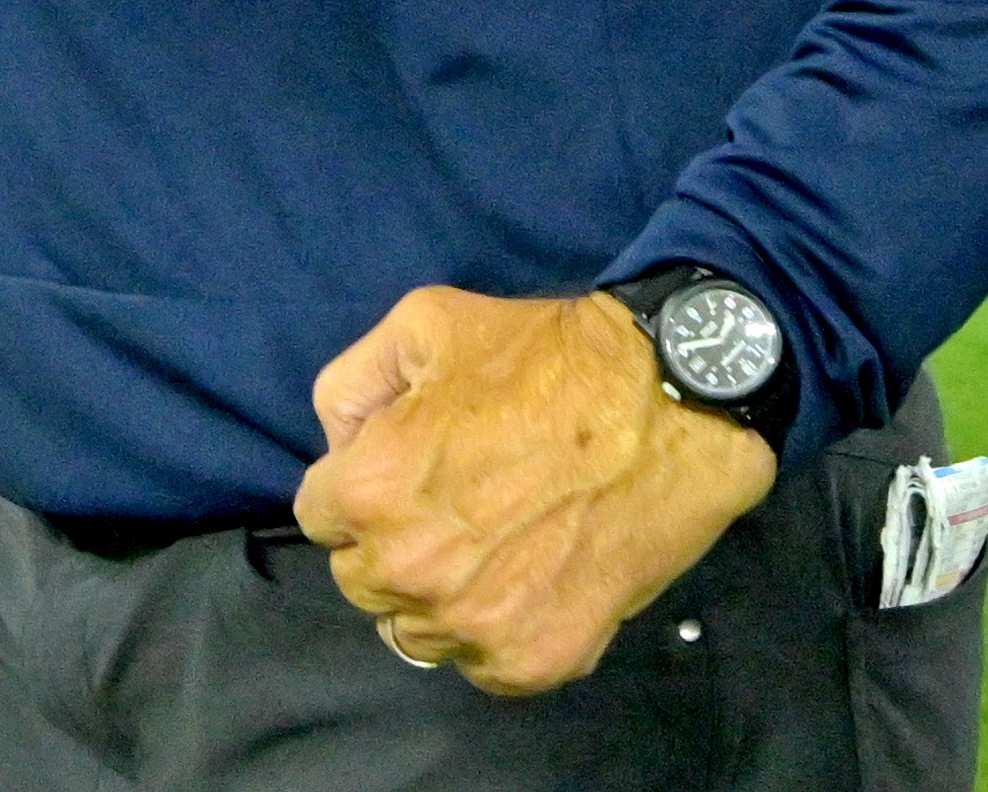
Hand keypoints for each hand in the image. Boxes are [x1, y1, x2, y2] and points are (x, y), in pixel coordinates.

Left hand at [292, 289, 775, 694]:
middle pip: (359, 578)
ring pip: (414, 630)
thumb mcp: (424, 323)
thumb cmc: (546, 358)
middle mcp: (412, 569)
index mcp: (374, 489)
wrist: (669, 406)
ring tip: (491, 542)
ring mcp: (474, 624)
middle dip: (389, 540)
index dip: (358, 483)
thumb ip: (353, 383)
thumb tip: (338, 442)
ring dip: (436, 594)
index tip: (404, 467)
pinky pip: (479, 665)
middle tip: (452, 500)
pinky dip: (495, 629)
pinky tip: (528, 576)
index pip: (317, 514)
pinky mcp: (534, 659)